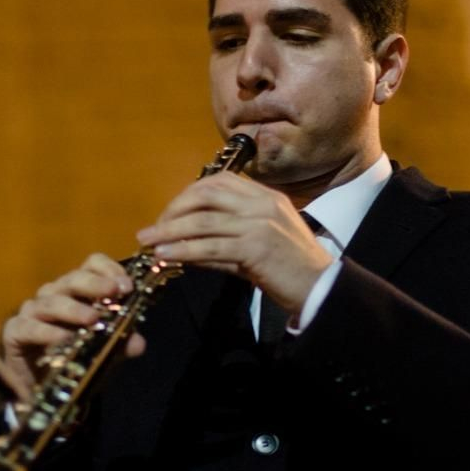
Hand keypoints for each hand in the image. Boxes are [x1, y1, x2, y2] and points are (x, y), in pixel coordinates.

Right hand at [0, 253, 144, 400]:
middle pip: (72, 279)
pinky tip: (62, 338)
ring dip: (73, 309)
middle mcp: (54, 295)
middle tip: (114, 292)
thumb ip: (122, 344)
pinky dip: (46, 332)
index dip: (109, 270)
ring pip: (51, 302)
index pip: (92, 265)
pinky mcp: (15, 332)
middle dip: (94, 284)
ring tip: (93, 319)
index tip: (127, 286)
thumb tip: (138, 343)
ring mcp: (32, 312)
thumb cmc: (76, 360)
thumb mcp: (105, 352)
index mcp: (78, 291)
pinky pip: (29, 327)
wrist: (45, 390)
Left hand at [135, 172, 332, 314]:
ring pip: (203, 221)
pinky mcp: (255, 248)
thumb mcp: (258, 244)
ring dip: (170, 231)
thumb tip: (184, 243)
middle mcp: (262, 204)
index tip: (171, 213)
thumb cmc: (290, 269)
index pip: (219, 182)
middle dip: (175, 209)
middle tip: (155, 228)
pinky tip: (166, 256)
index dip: (189, 195)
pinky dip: (183, 250)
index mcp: (266, 196)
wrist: (320, 288)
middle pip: (206, 195)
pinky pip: (210, 246)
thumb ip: (225, 239)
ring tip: (148, 242)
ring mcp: (260, 224)